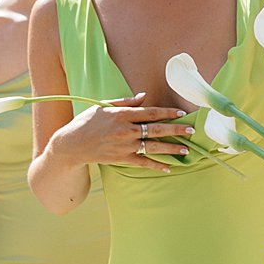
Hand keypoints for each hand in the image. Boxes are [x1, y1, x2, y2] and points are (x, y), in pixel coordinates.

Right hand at [61, 92, 194, 169]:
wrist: (71, 145)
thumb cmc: (86, 122)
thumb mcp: (103, 107)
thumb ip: (125, 102)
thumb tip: (144, 96)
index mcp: (122, 114)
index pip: (150, 112)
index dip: (167, 112)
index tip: (181, 113)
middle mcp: (126, 130)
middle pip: (156, 129)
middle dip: (176, 130)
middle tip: (191, 131)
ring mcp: (124, 146)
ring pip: (153, 147)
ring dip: (171, 149)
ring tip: (186, 150)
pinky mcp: (122, 159)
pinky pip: (143, 162)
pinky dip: (156, 165)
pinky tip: (169, 167)